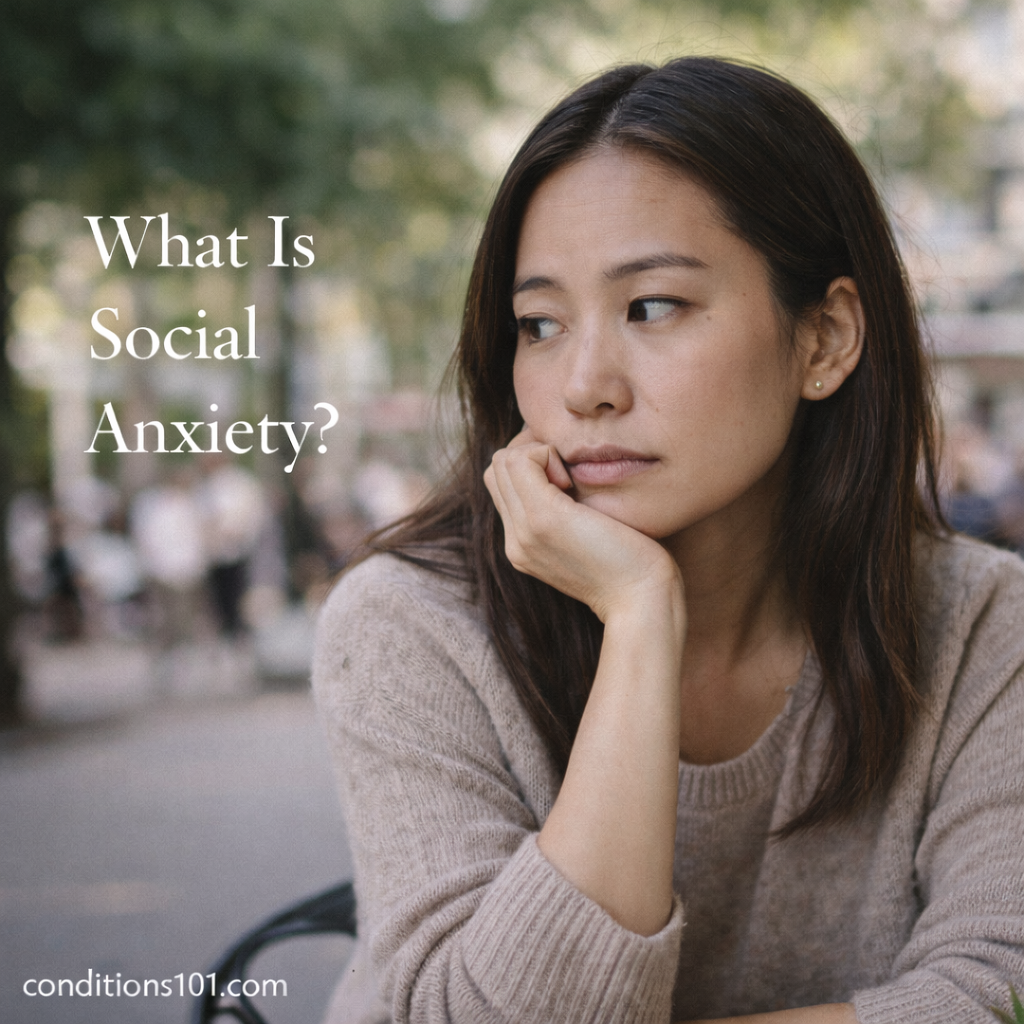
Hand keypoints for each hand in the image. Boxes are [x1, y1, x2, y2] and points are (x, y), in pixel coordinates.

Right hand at [484, 426, 680, 622]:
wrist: (641, 599)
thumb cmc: (633, 565)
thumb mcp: (589, 537)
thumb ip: (568, 514)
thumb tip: (567, 476)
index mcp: (524, 545)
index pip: (501, 483)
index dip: (530, 465)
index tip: (568, 480)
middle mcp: (515, 540)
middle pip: (496, 468)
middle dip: (531, 454)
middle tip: (568, 476)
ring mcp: (524, 531)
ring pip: (503, 460)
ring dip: (537, 454)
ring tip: (570, 482)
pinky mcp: (542, 519)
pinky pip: (521, 460)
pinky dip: (547, 455)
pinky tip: (573, 483)